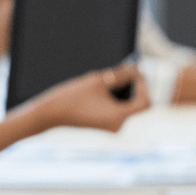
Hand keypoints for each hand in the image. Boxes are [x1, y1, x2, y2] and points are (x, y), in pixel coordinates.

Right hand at [26, 64, 149, 131]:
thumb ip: (121, 75)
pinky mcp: (106, 125)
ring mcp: (112, 127)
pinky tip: (105, 88)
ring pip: (128, 106)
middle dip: (134, 86)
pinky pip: (119, 110)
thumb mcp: (99, 81)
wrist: (51, 114)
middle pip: (137, 104)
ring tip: (112, 78)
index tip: (136, 72)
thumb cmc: (72, 97)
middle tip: (128, 70)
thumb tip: (137, 68)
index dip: (144, 86)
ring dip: (125, 91)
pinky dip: (117, 98)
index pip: (144, 102)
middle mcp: (118, 126)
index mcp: (118, 117)